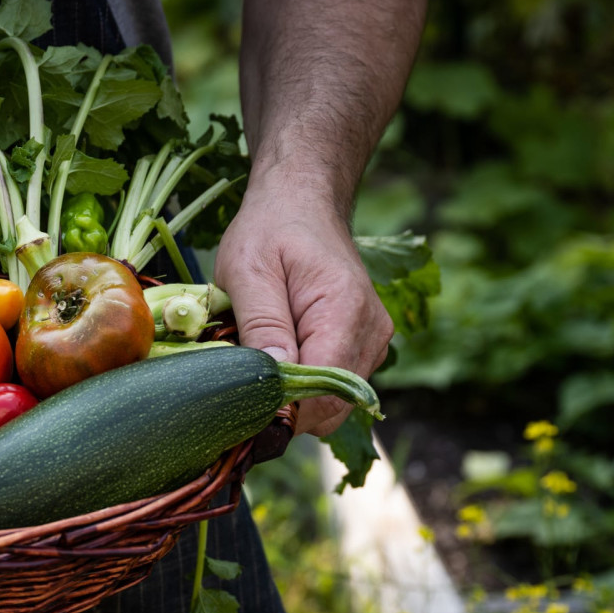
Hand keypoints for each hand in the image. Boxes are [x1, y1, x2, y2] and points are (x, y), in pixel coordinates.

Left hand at [213, 190, 390, 435]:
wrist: (301, 204)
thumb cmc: (269, 230)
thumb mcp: (250, 271)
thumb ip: (263, 324)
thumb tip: (274, 379)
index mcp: (345, 311)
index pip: (324, 390)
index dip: (281, 408)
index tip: (240, 404)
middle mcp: (371, 332)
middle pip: (330, 406)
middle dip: (283, 405)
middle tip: (241, 379)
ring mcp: (373, 341)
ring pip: (332, 402)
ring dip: (292, 394)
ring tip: (259, 356)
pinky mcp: (365, 345)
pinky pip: (334, 386)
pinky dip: (304, 383)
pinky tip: (278, 353)